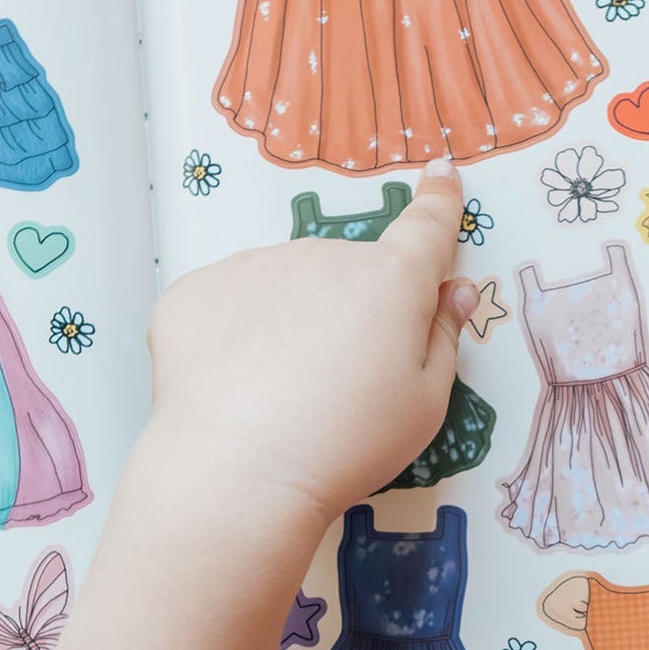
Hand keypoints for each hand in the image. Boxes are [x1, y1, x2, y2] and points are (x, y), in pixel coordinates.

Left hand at [145, 157, 481, 518]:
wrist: (240, 473)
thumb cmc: (348, 444)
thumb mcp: (425, 403)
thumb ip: (443, 337)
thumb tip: (453, 290)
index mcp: (389, 281)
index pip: (425, 227)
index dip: (437, 202)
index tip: (440, 177)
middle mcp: (322, 255)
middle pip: (347, 271)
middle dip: (349, 309)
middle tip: (339, 379)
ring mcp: (253, 267)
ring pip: (283, 285)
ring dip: (289, 321)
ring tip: (281, 392)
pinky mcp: (195, 292)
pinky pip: (227, 305)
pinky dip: (233, 336)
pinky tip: (235, 387)